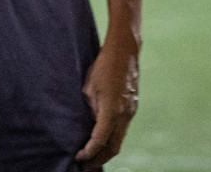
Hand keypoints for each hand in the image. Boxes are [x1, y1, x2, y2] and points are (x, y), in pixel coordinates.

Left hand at [77, 40, 138, 167]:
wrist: (125, 51)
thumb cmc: (103, 66)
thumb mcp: (89, 87)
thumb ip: (90, 109)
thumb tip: (89, 125)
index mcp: (112, 110)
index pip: (99, 140)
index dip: (88, 152)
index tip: (78, 157)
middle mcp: (124, 114)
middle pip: (113, 147)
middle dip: (99, 159)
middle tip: (86, 166)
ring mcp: (131, 111)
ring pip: (119, 140)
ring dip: (106, 151)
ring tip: (93, 157)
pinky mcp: (132, 107)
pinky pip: (122, 130)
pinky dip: (112, 139)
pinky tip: (102, 140)